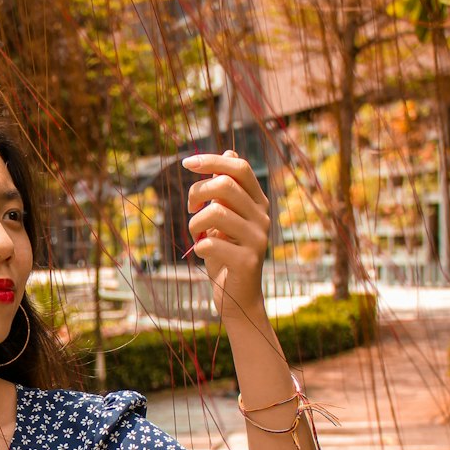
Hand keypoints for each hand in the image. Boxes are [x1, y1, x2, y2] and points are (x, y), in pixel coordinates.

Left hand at [183, 150, 270, 322]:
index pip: (239, 168)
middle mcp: (263, 217)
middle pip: (225, 185)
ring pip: (215, 212)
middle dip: (197, 192)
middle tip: (189, 208)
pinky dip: (200, 247)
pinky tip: (205, 254)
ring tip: (196, 235)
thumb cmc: (226, 255)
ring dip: (195, 223)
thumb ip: (227, 190)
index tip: (186, 163)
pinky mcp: (248, 261)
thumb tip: (229, 150)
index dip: (212, 161)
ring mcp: (258, 239)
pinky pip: (211, 243)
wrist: (238, 298)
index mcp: (258, 202)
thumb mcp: (225, 219)